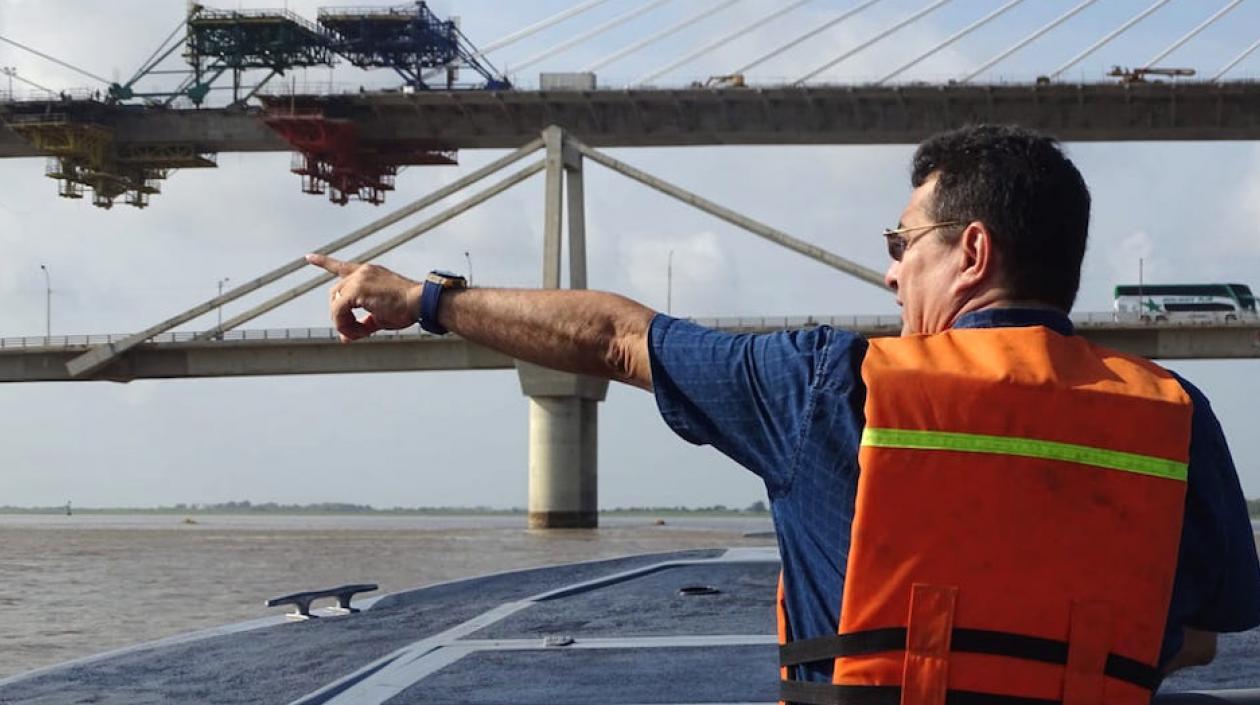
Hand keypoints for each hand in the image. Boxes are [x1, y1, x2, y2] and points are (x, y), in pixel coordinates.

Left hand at [305, 254, 422, 342]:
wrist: (421, 303)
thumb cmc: (407, 309)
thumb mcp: (380, 317)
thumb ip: (362, 325)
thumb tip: (345, 338)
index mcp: (368, 273)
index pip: (341, 266)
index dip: (324, 262)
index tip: (308, 257)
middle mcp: (362, 272)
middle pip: (335, 294)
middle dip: (339, 315)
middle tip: (353, 332)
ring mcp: (358, 279)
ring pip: (336, 304)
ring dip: (343, 322)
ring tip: (358, 334)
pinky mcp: (357, 289)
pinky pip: (339, 311)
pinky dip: (345, 324)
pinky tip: (357, 332)